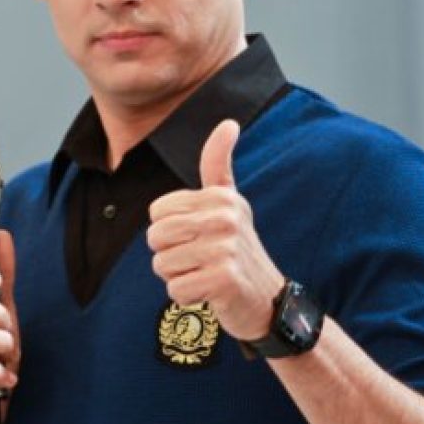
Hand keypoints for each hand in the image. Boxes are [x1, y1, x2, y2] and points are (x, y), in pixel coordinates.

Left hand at [147, 120, 283, 339]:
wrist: (268, 300)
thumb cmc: (237, 248)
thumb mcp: (229, 202)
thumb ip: (218, 164)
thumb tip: (229, 122)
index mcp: (221, 197)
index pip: (156, 212)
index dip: (169, 230)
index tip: (198, 236)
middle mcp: (225, 218)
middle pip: (155, 238)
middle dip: (169, 255)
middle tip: (200, 259)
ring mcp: (226, 249)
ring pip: (162, 265)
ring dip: (178, 276)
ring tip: (206, 273)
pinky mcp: (224, 280)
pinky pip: (176, 289)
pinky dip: (187, 296)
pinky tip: (210, 292)